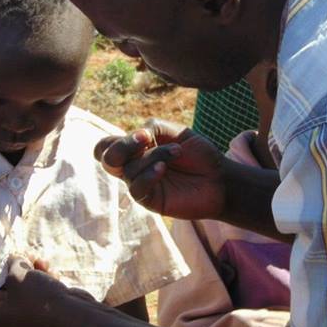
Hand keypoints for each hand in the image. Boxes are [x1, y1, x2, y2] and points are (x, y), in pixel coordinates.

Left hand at [0, 256, 101, 326]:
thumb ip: (13, 264)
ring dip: (37, 276)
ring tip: (45, 263)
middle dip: (24, 272)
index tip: (17, 259)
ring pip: (31, 296)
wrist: (72, 316)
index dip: (5, 272)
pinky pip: (44, 303)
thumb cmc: (37, 297)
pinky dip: (47, 287)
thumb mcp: (18, 274)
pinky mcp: (50, 324)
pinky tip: (55, 275)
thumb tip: (14, 259)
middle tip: (31, 257)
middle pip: (14, 293)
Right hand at [94, 119, 226, 220]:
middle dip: (122, 146)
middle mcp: (134, 167)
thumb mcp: (176, 132)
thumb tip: (137, 135)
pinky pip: (136, 189)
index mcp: (136, 150)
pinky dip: (148, 175)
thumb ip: (153, 126)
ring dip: (153, 155)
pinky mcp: (151, 201)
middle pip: (106, 159)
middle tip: (146, 138)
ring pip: (127, 169)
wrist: (220, 178)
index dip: (115, 139)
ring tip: (176, 153)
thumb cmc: (198, 155)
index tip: (145, 133)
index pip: (106, 147)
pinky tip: (163, 169)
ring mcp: (141, 184)